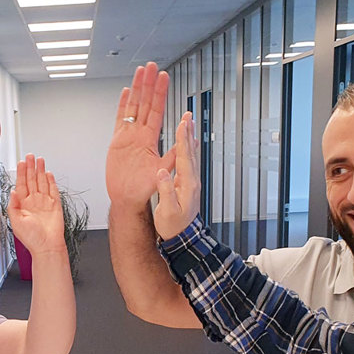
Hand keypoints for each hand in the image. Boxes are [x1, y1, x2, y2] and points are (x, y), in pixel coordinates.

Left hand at [7, 154, 65, 254]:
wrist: (47, 247)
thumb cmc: (31, 238)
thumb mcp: (15, 221)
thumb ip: (13, 205)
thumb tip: (12, 191)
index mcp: (23, 205)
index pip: (21, 184)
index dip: (21, 172)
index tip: (21, 162)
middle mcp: (33, 202)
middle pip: (31, 180)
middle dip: (30, 167)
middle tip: (30, 156)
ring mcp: (44, 202)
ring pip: (42, 182)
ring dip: (40, 171)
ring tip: (39, 159)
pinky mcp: (55, 205)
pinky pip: (53, 190)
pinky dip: (51, 181)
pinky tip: (48, 173)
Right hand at [105, 62, 175, 209]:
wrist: (127, 200)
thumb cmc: (144, 190)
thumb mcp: (162, 174)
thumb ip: (172, 158)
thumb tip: (185, 143)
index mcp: (151, 140)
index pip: (157, 111)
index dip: (160, 93)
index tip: (164, 78)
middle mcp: (141, 135)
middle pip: (145, 103)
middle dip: (148, 84)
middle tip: (152, 66)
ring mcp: (129, 136)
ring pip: (133, 106)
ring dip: (137, 89)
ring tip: (140, 71)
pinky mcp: (118, 141)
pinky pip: (120, 119)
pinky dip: (122, 105)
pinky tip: (125, 92)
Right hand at [152, 112, 198, 239]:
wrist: (182, 237)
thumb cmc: (174, 226)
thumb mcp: (167, 211)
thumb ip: (166, 191)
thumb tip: (162, 173)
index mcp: (186, 185)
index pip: (184, 157)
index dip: (182, 140)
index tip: (181, 124)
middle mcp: (191, 180)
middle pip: (190, 152)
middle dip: (188, 132)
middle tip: (188, 116)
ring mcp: (191, 181)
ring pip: (190, 154)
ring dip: (188, 137)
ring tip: (187, 123)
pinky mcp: (187, 183)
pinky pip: (188, 160)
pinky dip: (186, 148)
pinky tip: (185, 143)